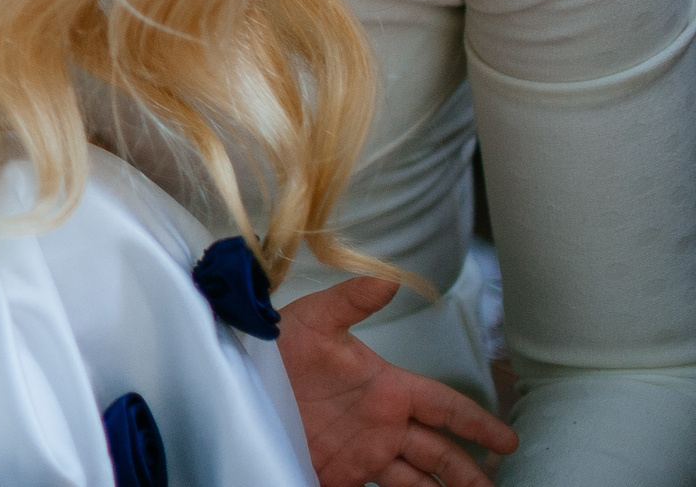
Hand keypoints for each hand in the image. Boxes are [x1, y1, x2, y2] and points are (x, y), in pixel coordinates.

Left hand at [279, 277, 518, 486]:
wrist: (237, 388)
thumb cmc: (274, 348)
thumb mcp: (311, 320)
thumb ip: (350, 300)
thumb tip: (389, 279)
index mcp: (386, 388)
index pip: (444, 406)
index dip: (477, 422)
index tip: (507, 440)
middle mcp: (383, 423)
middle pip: (441, 452)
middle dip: (471, 472)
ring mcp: (364, 451)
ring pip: (420, 479)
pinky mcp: (342, 473)